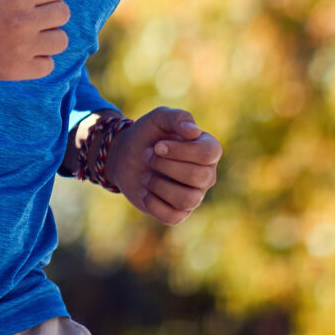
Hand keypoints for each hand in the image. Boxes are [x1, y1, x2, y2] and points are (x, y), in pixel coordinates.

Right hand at [0, 0, 68, 79]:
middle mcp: (22, 21)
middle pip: (63, 13)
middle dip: (48, 10)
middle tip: (29, 14)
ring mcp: (20, 48)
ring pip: (60, 40)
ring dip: (47, 35)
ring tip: (29, 33)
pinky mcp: (16, 70)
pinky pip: (49, 65)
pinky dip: (39, 60)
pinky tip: (23, 52)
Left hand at [109, 106, 220, 225]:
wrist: (125, 155)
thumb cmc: (148, 135)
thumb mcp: (159, 118)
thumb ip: (178, 118)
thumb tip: (194, 132)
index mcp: (208, 150)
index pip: (208, 154)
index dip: (181, 151)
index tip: (158, 146)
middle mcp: (207, 174)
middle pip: (198, 176)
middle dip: (165, 165)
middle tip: (147, 156)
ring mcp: (194, 195)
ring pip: (188, 199)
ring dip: (159, 185)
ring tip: (146, 176)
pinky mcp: (178, 213)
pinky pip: (173, 217)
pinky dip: (154, 204)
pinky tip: (144, 191)